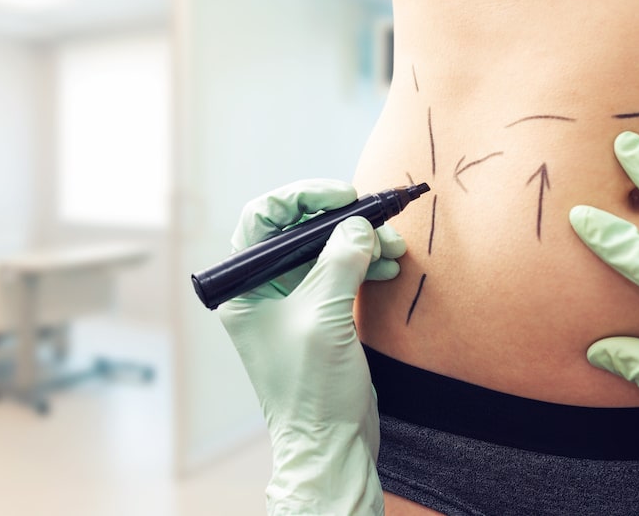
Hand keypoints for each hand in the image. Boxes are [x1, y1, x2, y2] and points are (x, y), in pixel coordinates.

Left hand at [219, 179, 404, 513]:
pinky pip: (341, 272)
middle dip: (342, 221)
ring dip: (361, 243)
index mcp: (245, 286)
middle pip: (300, 231)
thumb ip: (339, 262)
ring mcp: (293, 301)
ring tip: (393, 247)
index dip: (303, 197)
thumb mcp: (323, 316)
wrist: (330, 442)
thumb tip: (360, 225)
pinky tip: (388, 265)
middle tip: (378, 220)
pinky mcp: (320, 314)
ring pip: (326, 250)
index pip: (264, 218)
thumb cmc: (310, 389)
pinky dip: (365, 264)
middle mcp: (264, 288)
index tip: (344, 195)